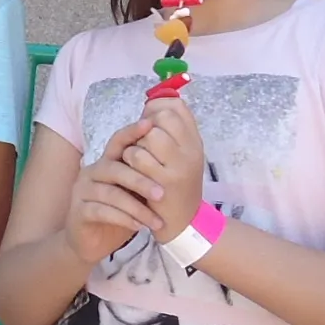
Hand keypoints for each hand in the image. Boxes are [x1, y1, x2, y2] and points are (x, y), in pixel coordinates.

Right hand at [66, 118, 170, 262]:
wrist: (90, 243)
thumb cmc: (117, 215)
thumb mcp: (133, 193)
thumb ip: (143, 176)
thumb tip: (169, 158)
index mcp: (106, 163)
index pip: (117, 141)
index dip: (132, 132)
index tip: (150, 125)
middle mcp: (91, 172)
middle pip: (115, 168)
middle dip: (141, 181)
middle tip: (162, 194)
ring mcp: (82, 191)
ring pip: (111, 193)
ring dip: (136, 208)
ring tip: (155, 221)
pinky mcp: (78, 211)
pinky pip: (102, 211)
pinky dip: (123, 219)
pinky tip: (138, 227)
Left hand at [129, 96, 206, 234]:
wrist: (180, 223)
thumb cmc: (172, 185)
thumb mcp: (179, 156)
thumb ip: (168, 131)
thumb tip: (149, 102)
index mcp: (195, 141)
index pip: (178, 107)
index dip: (157, 107)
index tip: (149, 120)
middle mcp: (192, 150)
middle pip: (164, 117)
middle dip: (146, 125)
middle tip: (143, 142)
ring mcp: (179, 165)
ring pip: (148, 135)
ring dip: (137, 144)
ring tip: (140, 160)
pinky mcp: (163, 181)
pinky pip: (136, 155)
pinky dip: (129, 160)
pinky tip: (135, 172)